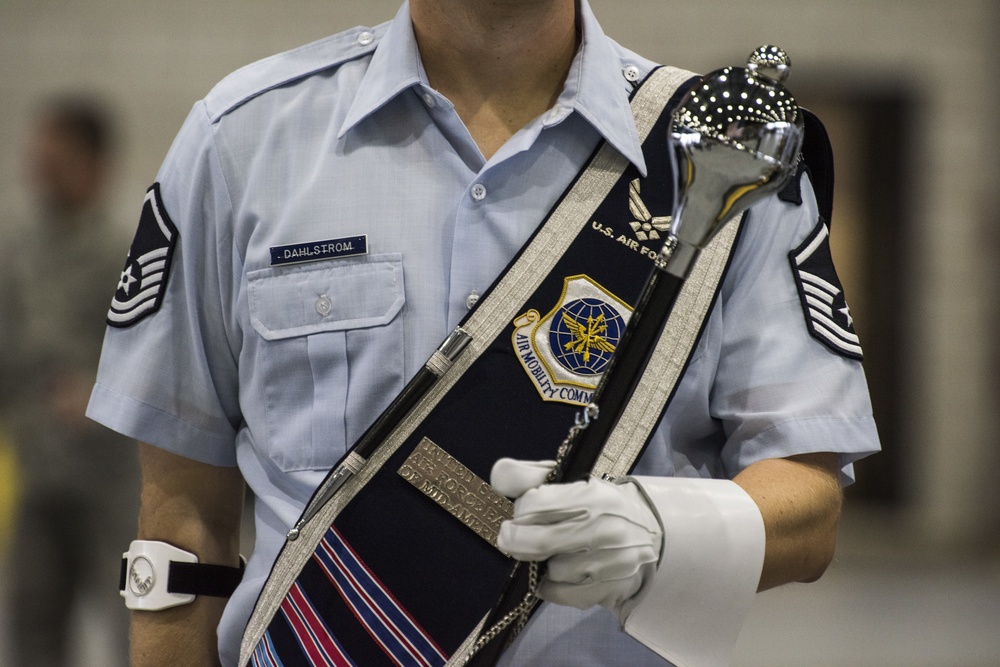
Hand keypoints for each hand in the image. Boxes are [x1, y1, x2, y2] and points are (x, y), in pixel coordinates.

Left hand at [491, 458, 662, 615]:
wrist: (650, 532)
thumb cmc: (597, 504)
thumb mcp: (568, 480)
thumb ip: (529, 476)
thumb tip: (498, 475)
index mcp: (592, 495)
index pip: (536, 503)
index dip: (521, 508)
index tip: (523, 510)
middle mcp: (605, 529)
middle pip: (539, 542)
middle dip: (516, 541)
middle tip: (511, 537)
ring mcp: (610, 562)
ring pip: (551, 571)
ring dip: (544, 564)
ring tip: (555, 552)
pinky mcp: (610, 588)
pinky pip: (562, 594)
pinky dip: (553, 586)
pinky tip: (562, 573)